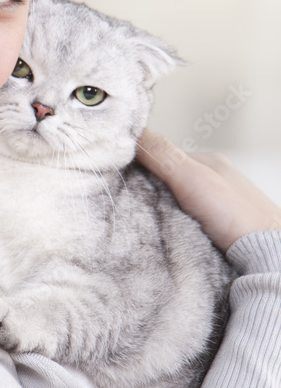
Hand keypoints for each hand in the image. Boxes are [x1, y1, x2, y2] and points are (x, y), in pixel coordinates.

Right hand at [136, 129, 280, 252]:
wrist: (267, 258)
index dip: (140, 167)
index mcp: (210, 162)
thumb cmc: (235, 216)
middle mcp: (215, 181)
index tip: (121, 180)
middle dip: (150, 193)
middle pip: (169, 182)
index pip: (163, 158)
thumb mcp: (192, 178)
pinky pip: (187, 225)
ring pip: (176, 205)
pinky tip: (168, 238)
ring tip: (147, 225)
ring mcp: (218, 206)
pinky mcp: (219, 231)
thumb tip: (132, 129)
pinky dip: (175, 230)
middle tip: (131, 206)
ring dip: (162, 214)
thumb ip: (162, 155)